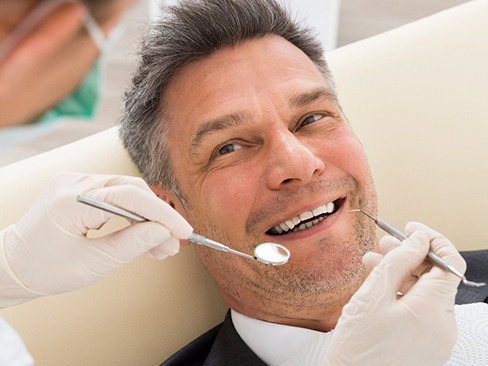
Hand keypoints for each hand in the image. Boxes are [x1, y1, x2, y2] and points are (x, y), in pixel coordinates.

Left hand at [0, 172, 191, 305]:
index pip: (130, 197)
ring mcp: (76, 183)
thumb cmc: (45, 269)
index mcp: (70, 201)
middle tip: (173, 243)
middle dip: (158, 217)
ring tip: (162, 246)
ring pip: (127, 193)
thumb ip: (131, 245)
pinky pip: (117, 196)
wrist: (14, 266)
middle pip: (132, 190)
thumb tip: (163, 232)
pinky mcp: (80, 189)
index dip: (163, 214)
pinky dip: (133, 215)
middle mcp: (73, 183)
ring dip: (148, 218)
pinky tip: (145, 235)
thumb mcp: (92, 264)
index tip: (184, 231)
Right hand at [322, 222, 465, 365]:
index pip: (449, 262)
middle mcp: (443, 325)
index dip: (431, 240)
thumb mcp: (372, 295)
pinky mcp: (427, 345)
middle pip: (436, 277)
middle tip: (385, 244)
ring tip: (374, 263)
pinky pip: (420, 311)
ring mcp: (437, 338)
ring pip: (426, 293)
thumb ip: (398, 262)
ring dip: (403, 274)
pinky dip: (403, 294)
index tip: (411, 230)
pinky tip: (380, 287)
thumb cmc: (358, 348)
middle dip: (410, 256)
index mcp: (433, 310)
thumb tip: (417, 240)